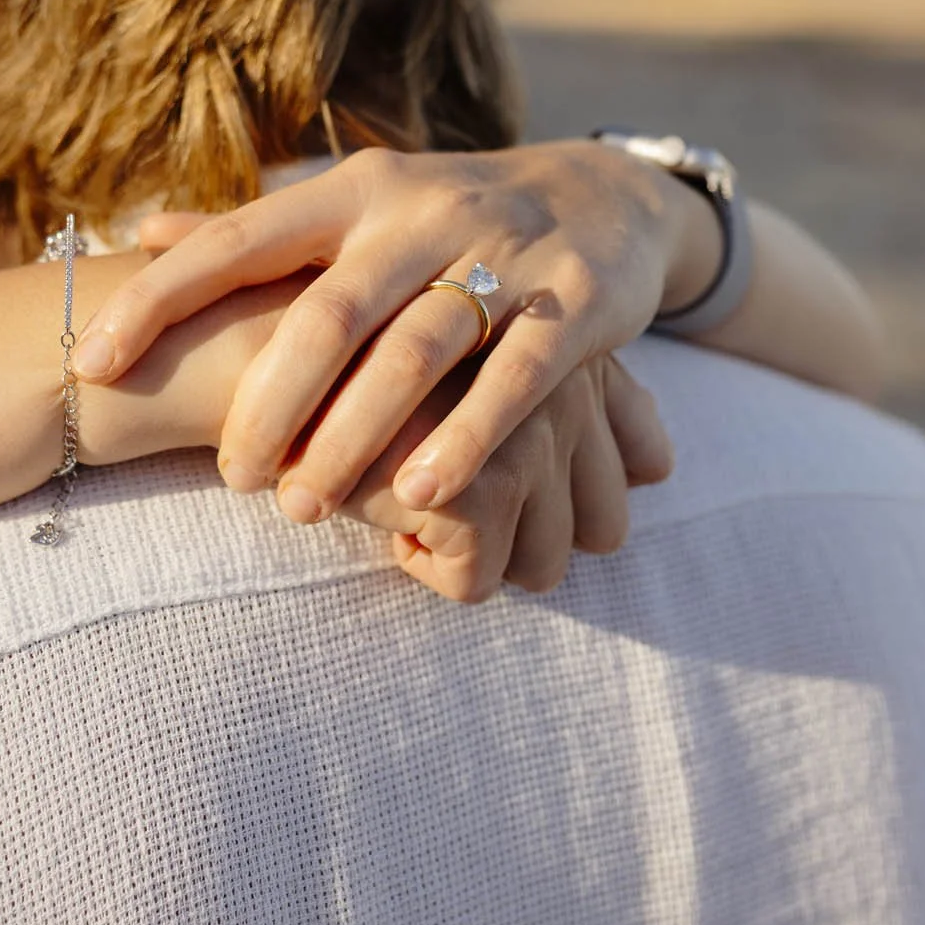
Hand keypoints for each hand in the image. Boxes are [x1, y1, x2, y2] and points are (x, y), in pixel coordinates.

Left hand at [73, 141, 698, 520]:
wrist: (601, 192)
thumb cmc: (444, 218)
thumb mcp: (356, 205)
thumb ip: (260, 230)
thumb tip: (142, 233)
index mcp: (355, 192)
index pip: (242, 239)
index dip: (164, 299)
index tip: (94, 364)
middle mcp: (421, 215)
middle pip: (328, 310)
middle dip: (271, 401)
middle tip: (232, 480)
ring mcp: (503, 255)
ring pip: (416, 349)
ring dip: (356, 433)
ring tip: (304, 508)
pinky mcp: (575, 302)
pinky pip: (516, 376)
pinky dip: (467, 436)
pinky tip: (418, 495)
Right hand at [339, 351, 672, 602]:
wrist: (266, 342)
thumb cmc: (367, 356)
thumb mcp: (478, 365)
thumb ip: (574, 400)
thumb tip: (658, 465)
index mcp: (573, 354)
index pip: (637, 459)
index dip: (582, 494)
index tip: (507, 485)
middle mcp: (568, 392)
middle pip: (602, 525)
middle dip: (529, 534)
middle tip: (451, 499)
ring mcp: (530, 436)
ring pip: (543, 563)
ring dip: (475, 553)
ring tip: (414, 503)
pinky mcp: (480, 486)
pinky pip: (475, 581)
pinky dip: (423, 565)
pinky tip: (382, 513)